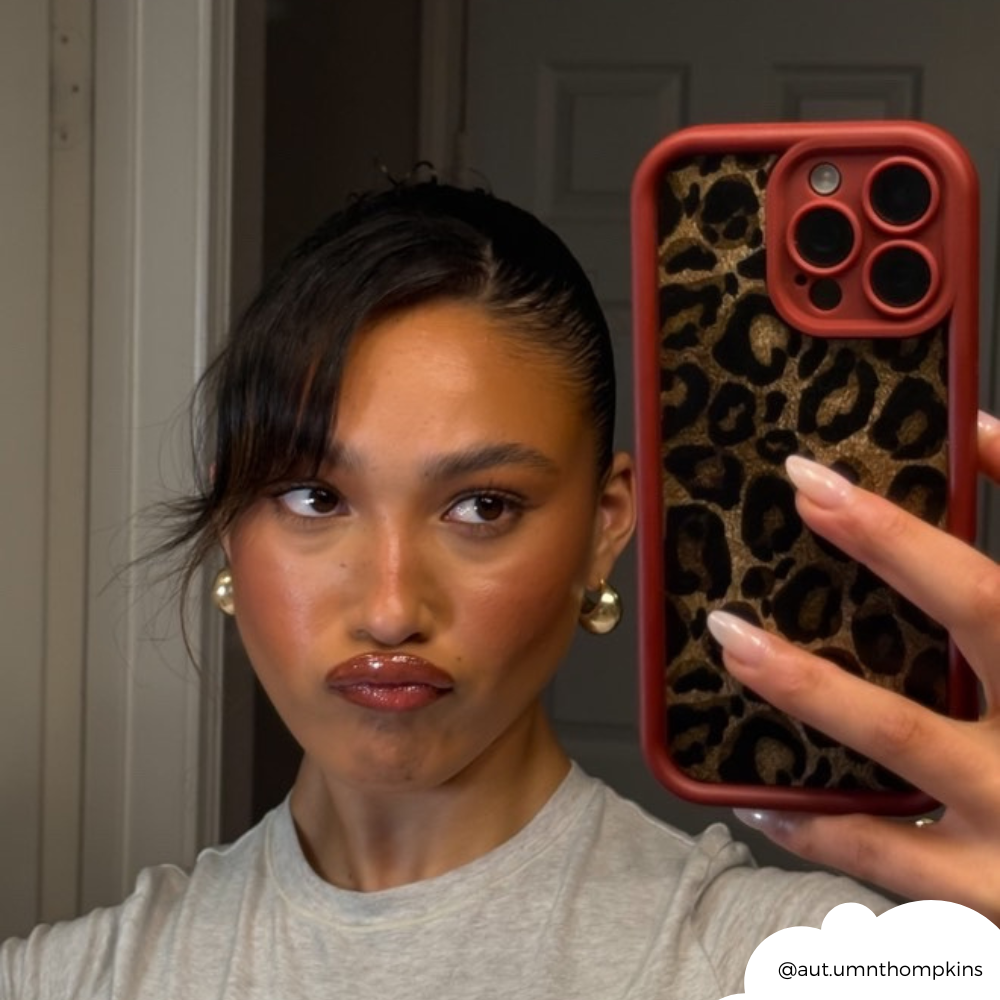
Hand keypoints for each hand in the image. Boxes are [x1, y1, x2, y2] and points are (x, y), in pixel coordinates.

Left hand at [706, 411, 999, 923]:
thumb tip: (983, 433)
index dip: (947, 501)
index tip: (821, 474)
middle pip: (981, 610)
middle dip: (888, 546)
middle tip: (803, 493)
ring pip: (909, 735)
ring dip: (812, 684)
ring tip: (733, 641)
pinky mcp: (998, 893)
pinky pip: (891, 858)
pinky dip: (818, 827)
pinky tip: (759, 800)